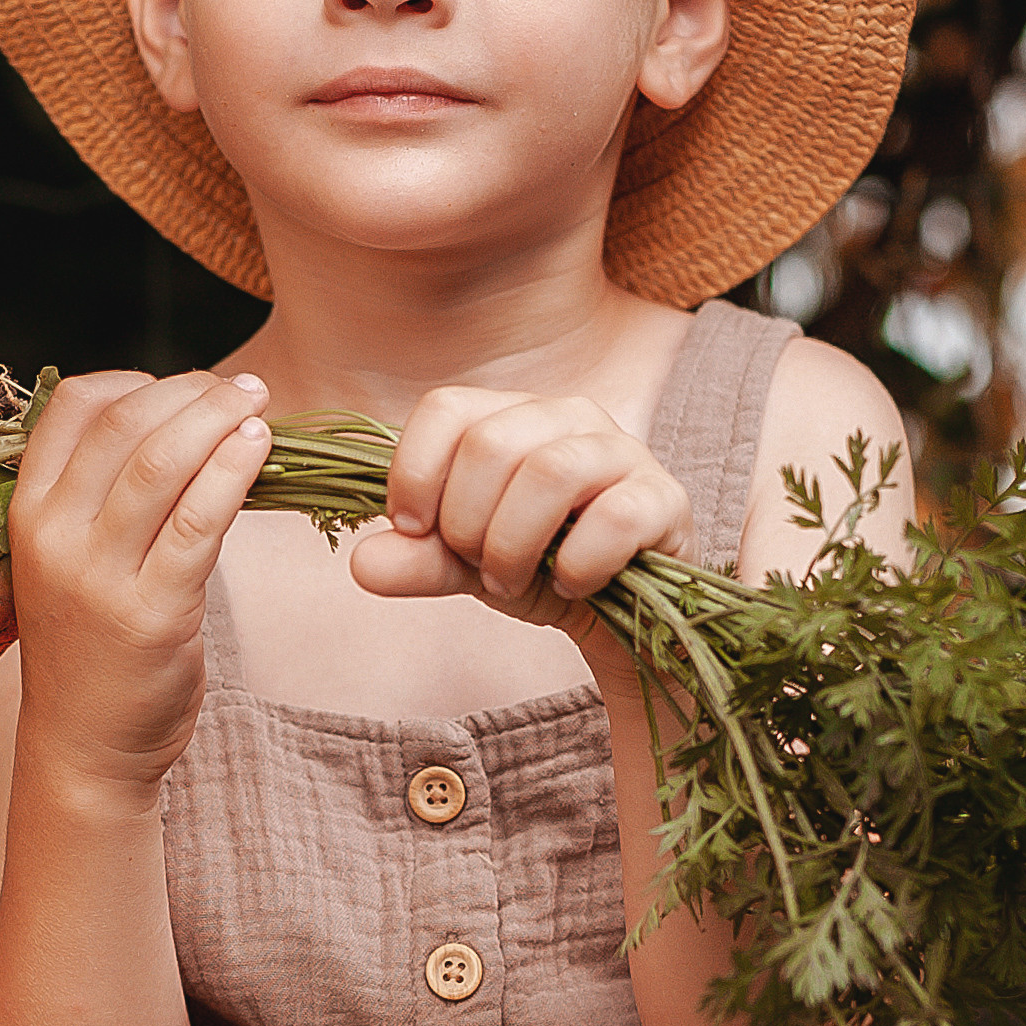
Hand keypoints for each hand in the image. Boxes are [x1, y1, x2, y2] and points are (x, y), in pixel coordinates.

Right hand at [4, 366, 272, 799]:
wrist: (85, 748)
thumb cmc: (89, 648)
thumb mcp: (67, 562)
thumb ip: (99, 497)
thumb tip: (174, 423)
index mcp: (28, 512)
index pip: (72, 406)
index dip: (135, 381)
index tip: (182, 389)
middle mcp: (54, 536)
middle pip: (125, 424)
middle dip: (192, 392)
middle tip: (242, 388)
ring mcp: (100, 576)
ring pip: (162, 463)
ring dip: (218, 420)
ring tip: (258, 406)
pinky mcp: (153, 613)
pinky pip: (200, 522)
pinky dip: (234, 472)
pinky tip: (259, 451)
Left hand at [347, 388, 692, 645]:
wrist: (620, 617)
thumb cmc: (540, 571)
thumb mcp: (467, 567)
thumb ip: (418, 560)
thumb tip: (362, 564)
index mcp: (511, 416)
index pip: (446, 408)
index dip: (415, 472)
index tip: (414, 529)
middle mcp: (568, 417)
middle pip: (490, 444)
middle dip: (467, 524)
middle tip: (478, 569)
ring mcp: (622, 452)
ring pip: (548, 472)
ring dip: (513, 545)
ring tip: (512, 582)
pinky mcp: (664, 500)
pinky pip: (613, 518)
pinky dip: (577, 564)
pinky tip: (570, 585)